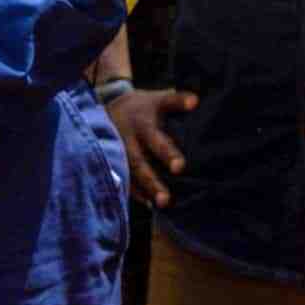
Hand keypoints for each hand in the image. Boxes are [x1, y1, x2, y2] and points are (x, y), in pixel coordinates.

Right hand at [107, 89, 196, 207]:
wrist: (109, 108)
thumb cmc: (142, 107)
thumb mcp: (157, 100)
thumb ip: (176, 100)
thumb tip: (195, 101)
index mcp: (142, 125)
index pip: (156, 140)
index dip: (167, 153)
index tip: (180, 167)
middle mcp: (128, 142)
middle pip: (139, 163)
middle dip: (152, 182)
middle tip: (167, 199)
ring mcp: (118, 155)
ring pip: (129, 176)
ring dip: (144, 191)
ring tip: (160, 204)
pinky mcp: (114, 164)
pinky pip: (123, 180)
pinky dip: (135, 193)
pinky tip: (149, 204)